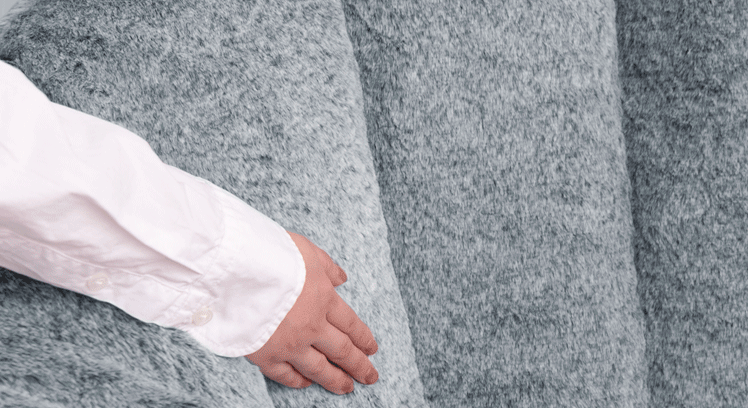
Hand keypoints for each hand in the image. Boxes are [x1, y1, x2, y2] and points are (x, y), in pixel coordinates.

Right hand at [246, 230, 378, 394]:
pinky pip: (285, 374)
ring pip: (319, 368)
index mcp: (324, 299)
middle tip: (370, 377)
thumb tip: (342, 277)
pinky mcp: (266, 355)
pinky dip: (298, 381)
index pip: (351, 324)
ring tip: (347, 388)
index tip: (372, 349)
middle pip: (342, 350)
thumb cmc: (270, 254)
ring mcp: (290, 344)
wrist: (236, 271)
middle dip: (359, 365)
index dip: (364, 339)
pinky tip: (306, 383)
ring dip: (336, 380)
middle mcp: (311, 325)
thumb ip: (327, 266)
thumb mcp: (306, 250)